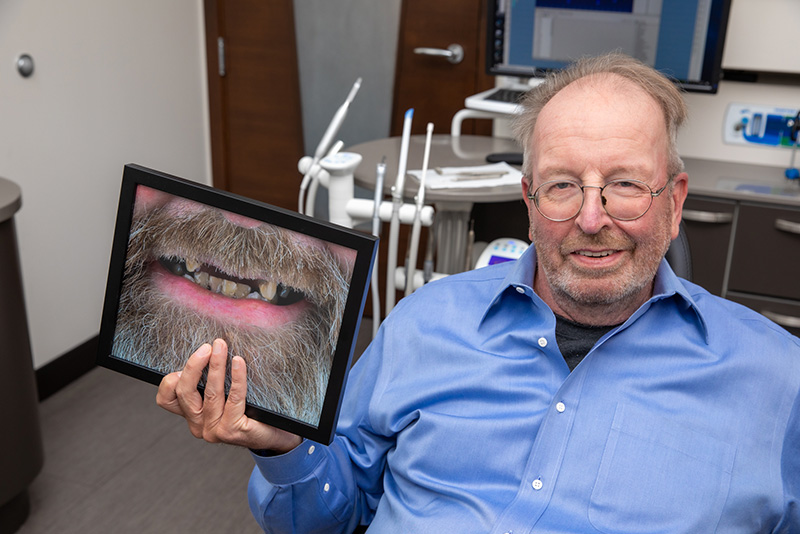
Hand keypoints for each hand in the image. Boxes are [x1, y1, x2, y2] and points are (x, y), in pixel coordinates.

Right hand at [156, 338, 301, 452]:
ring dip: (216, 365)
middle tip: (208, 347)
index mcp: (192, 415)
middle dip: (194, 365)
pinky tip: (239, 362)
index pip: (167, 400)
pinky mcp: (232, 431)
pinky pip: (234, 398)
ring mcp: (214, 430)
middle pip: (184, 392)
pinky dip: (236, 377)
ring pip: (210, 392)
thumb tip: (213, 347)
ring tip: (222, 347)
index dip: (169, 381)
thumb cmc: (253, 411)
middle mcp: (199, 426)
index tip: (186, 362)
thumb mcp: (226, 394)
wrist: (277, 435)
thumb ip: (213, 379)